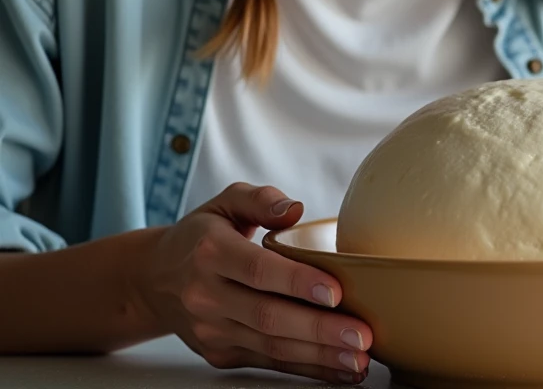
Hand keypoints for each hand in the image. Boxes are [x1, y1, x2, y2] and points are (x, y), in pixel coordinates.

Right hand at [133, 182, 373, 384]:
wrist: (153, 280)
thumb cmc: (202, 236)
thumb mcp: (225, 202)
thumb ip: (260, 199)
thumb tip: (295, 209)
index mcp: (211, 252)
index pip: (257, 270)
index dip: (296, 282)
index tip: (335, 291)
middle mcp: (206, 295)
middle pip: (267, 316)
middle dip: (318, 329)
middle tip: (361, 335)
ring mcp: (212, 330)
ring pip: (270, 346)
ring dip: (319, 357)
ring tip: (358, 359)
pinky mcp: (221, 353)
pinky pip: (268, 363)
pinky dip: (307, 370)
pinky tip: (340, 370)